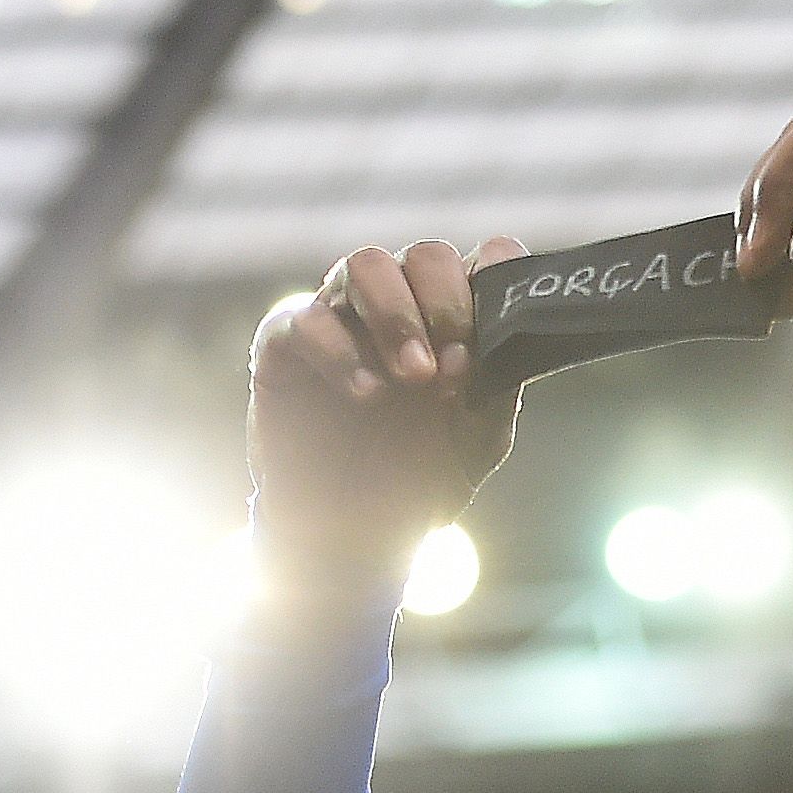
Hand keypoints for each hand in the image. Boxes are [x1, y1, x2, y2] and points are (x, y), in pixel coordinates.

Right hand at [249, 235, 525, 589]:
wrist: (354, 536)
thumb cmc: (418, 479)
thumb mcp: (478, 438)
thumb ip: (497, 383)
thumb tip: (508, 335)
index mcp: (452, 319)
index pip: (481, 260)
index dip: (495, 275)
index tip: (499, 322)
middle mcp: (398, 307)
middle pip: (425, 256)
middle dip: (446, 303)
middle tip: (454, 364)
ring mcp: (340, 319)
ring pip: (365, 264)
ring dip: (397, 315)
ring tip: (414, 377)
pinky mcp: (284, 344)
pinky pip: (305, 317)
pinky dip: (340, 351)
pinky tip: (367, 394)